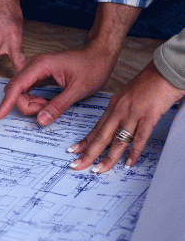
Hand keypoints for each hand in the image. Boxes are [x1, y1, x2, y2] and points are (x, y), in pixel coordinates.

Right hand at [0, 37, 119, 124]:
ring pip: (21, 91)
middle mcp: (34, 65)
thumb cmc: (92, 67)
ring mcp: (36, 69)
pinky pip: (29, 90)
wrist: (101, 54)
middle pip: (16, 90)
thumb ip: (57, 106)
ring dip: (30, 103)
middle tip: (45, 111)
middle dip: (25, 105)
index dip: (6, 102)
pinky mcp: (40, 74)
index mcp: (41, 65)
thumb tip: (40, 120)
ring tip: (49, 107)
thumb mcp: (77, 90)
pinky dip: (34, 100)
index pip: (16, 86)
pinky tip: (45, 103)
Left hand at [68, 61, 184, 172]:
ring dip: (108, 157)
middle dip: (88, 153)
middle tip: (77, 165)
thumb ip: (120, 110)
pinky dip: (134, 152)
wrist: (165, 71)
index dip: (85, 141)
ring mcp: (133, 114)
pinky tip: (129, 163)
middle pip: (101, 136)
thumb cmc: (149, 83)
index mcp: (113, 106)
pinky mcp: (149, 116)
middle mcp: (119, 110)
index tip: (74, 151)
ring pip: (118, 140)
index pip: (96, 128)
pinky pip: (140, 138)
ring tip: (99, 170)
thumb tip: (116, 125)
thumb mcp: (127, 96)